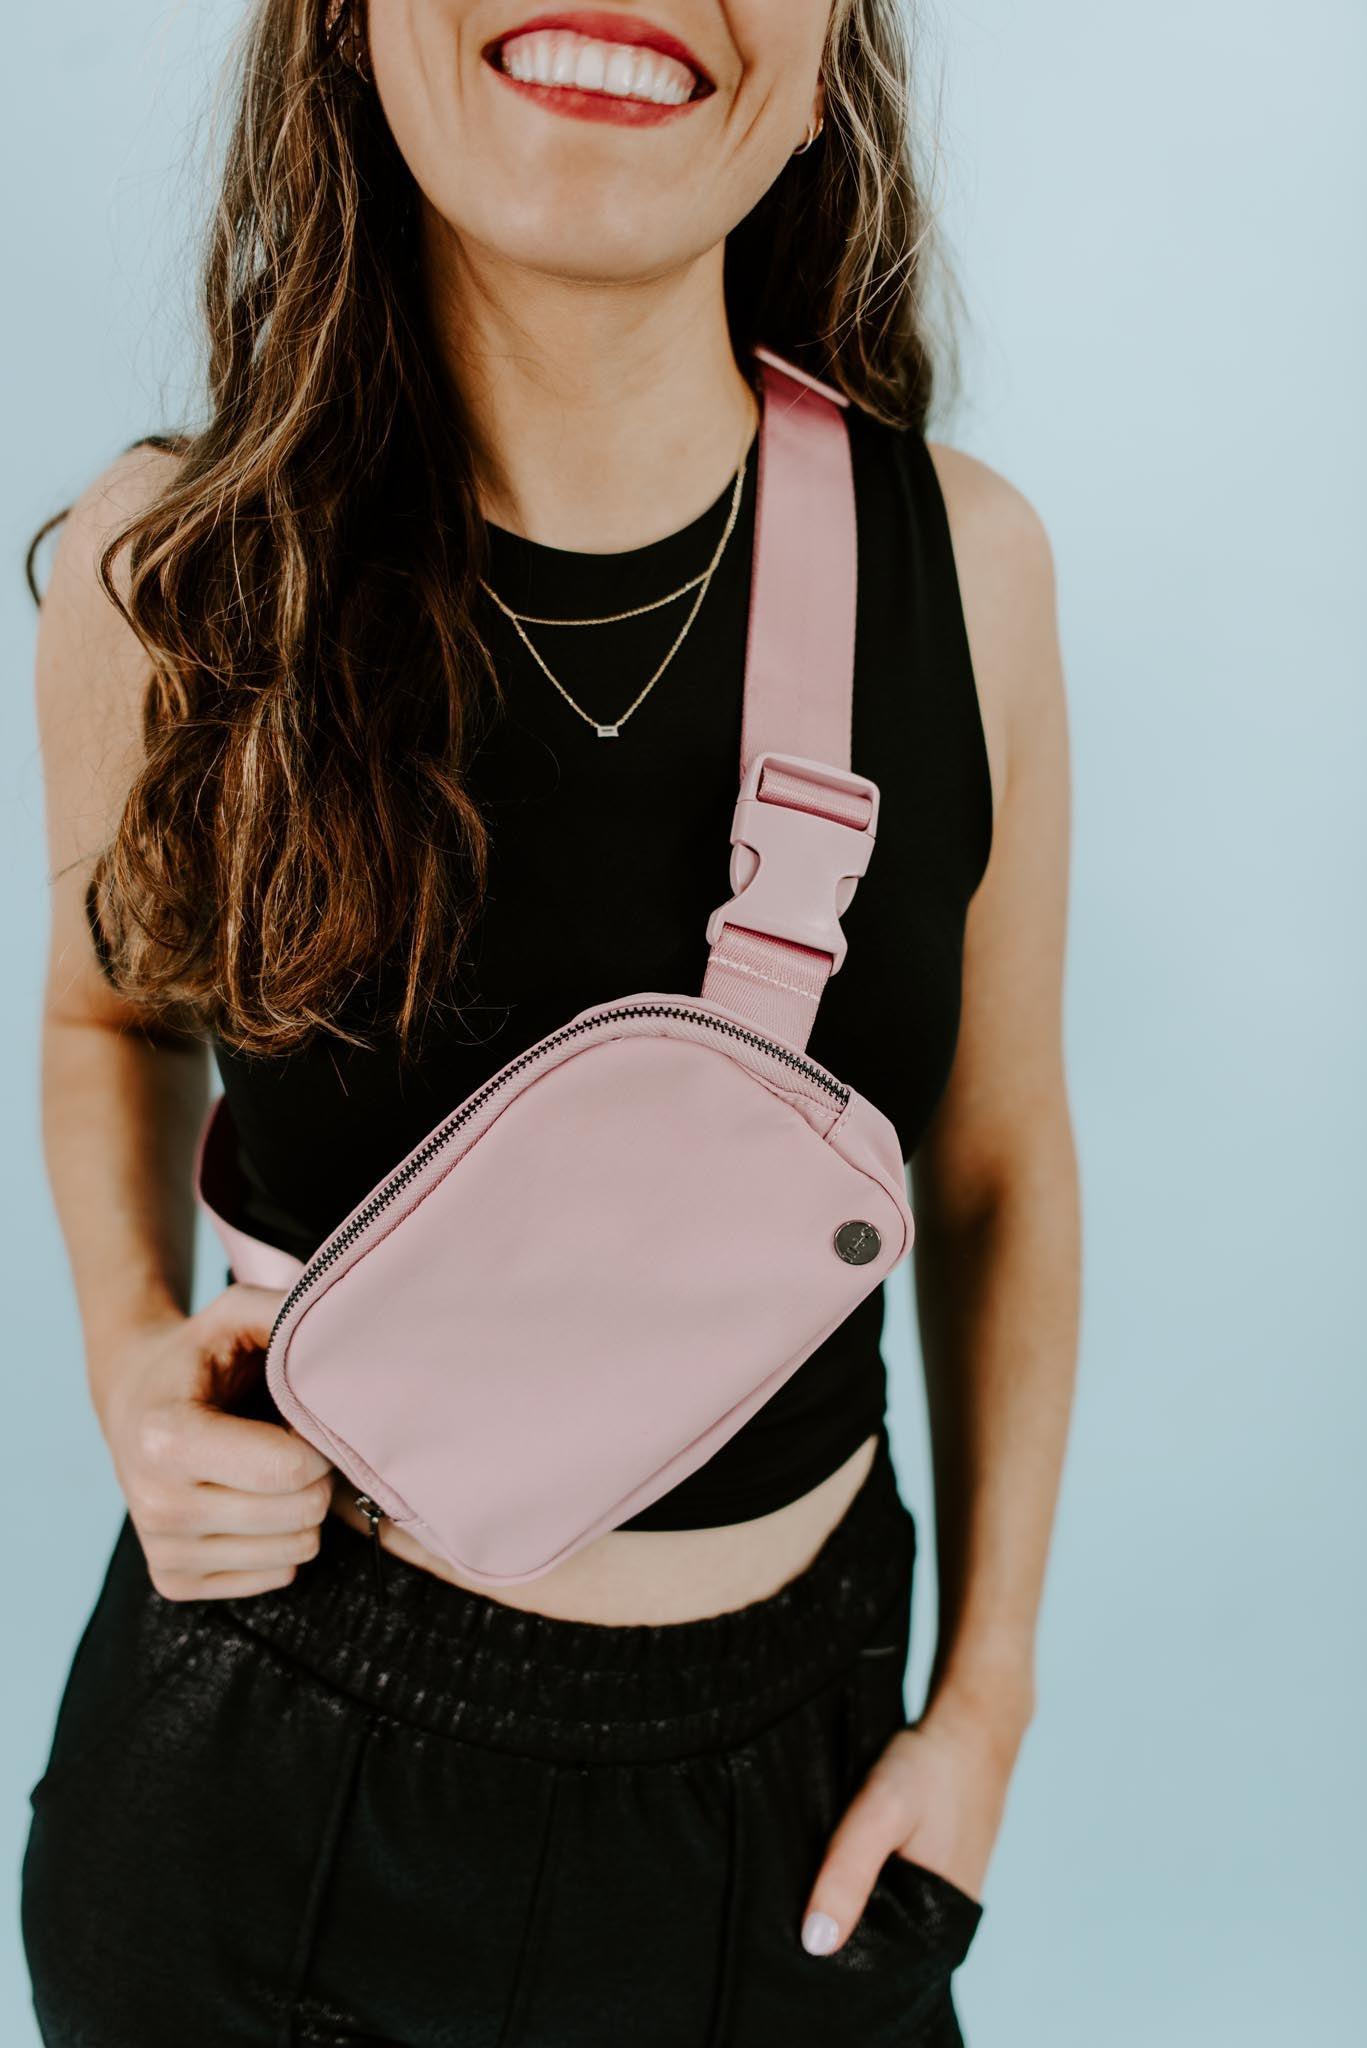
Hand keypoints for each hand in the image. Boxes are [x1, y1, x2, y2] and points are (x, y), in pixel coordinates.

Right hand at [96, 1282, 335, 1600]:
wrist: (133, 1400)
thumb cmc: (199, 1355)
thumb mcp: (236, 1314)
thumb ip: (287, 1313)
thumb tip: (347, 1326)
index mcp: (167, 1440)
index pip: (291, 1471)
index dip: (319, 1441)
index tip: (298, 1414)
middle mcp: (157, 1506)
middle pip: (301, 1515)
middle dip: (316, 1474)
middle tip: (287, 1440)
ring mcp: (163, 1551)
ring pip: (296, 1551)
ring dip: (300, 1507)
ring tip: (264, 1467)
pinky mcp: (173, 1582)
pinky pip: (278, 1574)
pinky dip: (280, 1538)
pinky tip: (250, 1499)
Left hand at [799, 1692, 1024, 1956]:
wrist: (971, 1729)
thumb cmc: (930, 1769)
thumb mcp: (882, 1811)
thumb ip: (850, 1871)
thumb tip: (816, 1942)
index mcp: (937, 1930)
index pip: (871, 1969)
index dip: (828, 1959)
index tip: (785, 1942)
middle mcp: (942, 1927)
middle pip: (874, 1946)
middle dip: (833, 1930)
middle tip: (785, 1909)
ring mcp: (938, 1903)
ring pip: (879, 1920)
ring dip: (847, 1905)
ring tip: (805, 1887)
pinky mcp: (931, 1880)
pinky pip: (888, 1895)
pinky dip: (862, 1883)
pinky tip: (837, 1865)